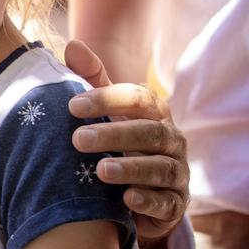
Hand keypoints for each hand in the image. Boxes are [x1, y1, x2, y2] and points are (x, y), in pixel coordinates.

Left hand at [64, 40, 189, 241]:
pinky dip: (148, 200)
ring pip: (160, 168)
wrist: (143, 191)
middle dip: (114, 135)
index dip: (107, 99)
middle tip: (77, 140)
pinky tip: (126, 199)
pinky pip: (167, 202)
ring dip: (130, 168)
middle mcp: (172, 139)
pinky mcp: (176, 204)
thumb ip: (91, 79)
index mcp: (155, 112)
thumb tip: (72, 45)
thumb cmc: (120, 140)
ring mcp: (177, 172)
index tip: (72, 105)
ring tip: (100, 171)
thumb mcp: (106, 110)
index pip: (138, 98)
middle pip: (150, 133)